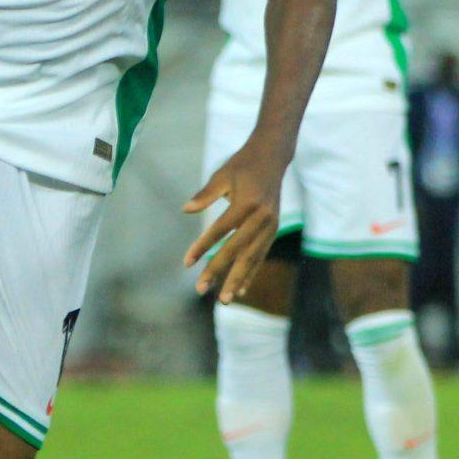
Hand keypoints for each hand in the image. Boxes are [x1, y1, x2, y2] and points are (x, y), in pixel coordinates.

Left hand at [183, 143, 287, 302]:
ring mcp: (270, 225)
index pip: (221, 230)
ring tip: (224, 299)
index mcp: (247, 202)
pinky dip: (251, 273)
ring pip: (252, 257)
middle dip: (219, 272)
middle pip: (238, 250)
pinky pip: (260, 255)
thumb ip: (205, 194)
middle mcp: (261, 217)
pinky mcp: (273, 230)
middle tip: (201, 290)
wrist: (273, 158)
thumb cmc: (242, 165)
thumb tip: (185, 210)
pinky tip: (241, 289)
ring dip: (238, 280)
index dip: (203, 247)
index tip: (187, 263)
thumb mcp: (222, 175)